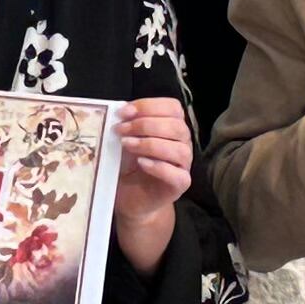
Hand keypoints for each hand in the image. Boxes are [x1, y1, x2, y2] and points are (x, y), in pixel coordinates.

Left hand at [112, 97, 194, 272]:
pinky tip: (140, 163)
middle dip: (146, 124)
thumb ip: (127, 124)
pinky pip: (177, 173)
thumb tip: (120, 109)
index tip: (123, 112)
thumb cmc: (129, 165)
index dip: (149, 106)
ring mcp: (184, 165)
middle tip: (121, 130)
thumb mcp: (125, 139)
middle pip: (176, 126)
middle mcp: (183, 143)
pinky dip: (158, 166)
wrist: (130, 197)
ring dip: (150, 144)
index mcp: (172, 126)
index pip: (173, 107)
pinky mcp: (180, 184)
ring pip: (179, 149)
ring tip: (127, 145)